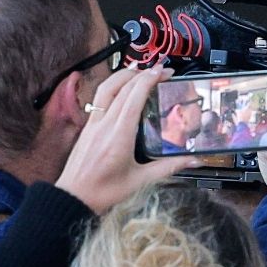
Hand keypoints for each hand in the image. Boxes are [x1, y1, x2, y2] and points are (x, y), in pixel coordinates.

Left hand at [55, 66, 196, 212]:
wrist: (74, 196)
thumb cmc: (104, 191)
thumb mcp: (141, 180)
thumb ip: (169, 167)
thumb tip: (193, 160)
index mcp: (119, 136)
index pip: (133, 97)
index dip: (149, 80)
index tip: (163, 73)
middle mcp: (104, 125)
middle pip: (121, 88)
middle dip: (142, 73)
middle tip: (160, 70)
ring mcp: (93, 124)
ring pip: (105, 88)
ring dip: (123, 75)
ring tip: (139, 70)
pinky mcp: (87, 126)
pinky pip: (99, 99)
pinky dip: (113, 87)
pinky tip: (122, 89)